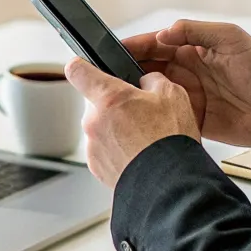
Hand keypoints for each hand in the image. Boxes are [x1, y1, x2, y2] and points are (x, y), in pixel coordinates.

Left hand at [64, 60, 198, 188]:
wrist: (169, 184)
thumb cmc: (170, 141)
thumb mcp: (173, 95)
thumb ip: (152, 80)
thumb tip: (146, 81)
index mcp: (109, 97)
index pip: (77, 70)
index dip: (81, 66)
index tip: (84, 67)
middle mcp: (94, 121)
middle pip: (95, 102)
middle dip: (114, 105)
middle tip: (139, 114)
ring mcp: (93, 146)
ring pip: (100, 127)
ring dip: (115, 129)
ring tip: (144, 139)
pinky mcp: (96, 167)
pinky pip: (103, 149)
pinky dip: (117, 150)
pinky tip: (138, 154)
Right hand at [120, 20, 250, 148]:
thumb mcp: (233, 40)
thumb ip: (198, 31)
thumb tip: (164, 32)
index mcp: (195, 48)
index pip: (156, 43)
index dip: (135, 45)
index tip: (114, 49)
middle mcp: (187, 70)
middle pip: (147, 67)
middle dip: (127, 69)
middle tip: (109, 75)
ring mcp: (188, 95)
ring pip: (150, 92)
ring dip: (135, 93)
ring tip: (118, 95)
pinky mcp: (190, 119)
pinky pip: (163, 116)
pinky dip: (149, 115)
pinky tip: (137, 116)